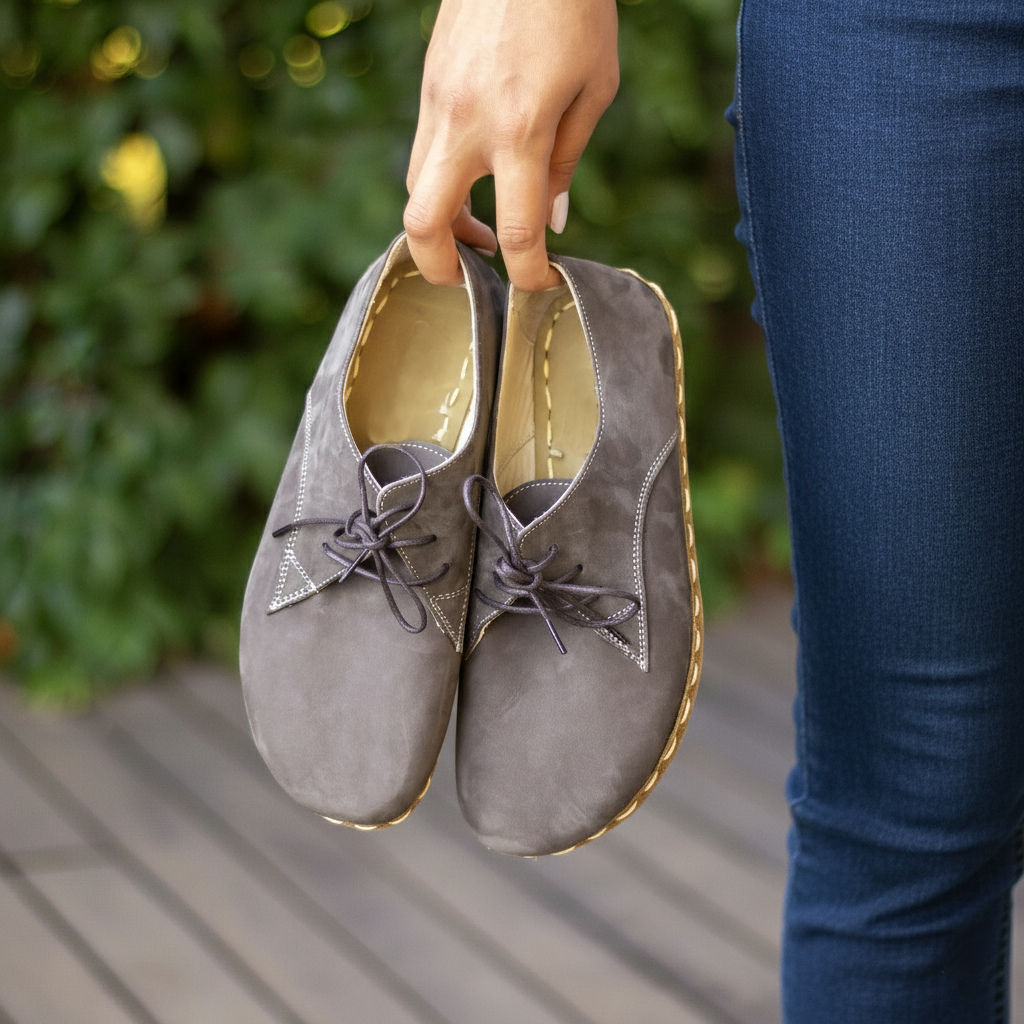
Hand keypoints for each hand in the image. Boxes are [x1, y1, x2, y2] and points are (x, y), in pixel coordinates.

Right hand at [404, 0, 618, 290]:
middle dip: (440, 268)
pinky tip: (474, 178)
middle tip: (469, 278)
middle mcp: (467, 124)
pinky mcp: (429, 85)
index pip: (516, 233)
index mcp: (520, 131)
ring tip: (479, 229)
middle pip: (424, 223)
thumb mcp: (594, 88)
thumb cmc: (577, 8)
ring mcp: (439, 103)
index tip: (539, 286)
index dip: (528, 275)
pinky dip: (442, 182)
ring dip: (441, 224)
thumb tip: (552, 220)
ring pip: (416, 188)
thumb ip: (567, 162)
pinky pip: (423, 151)